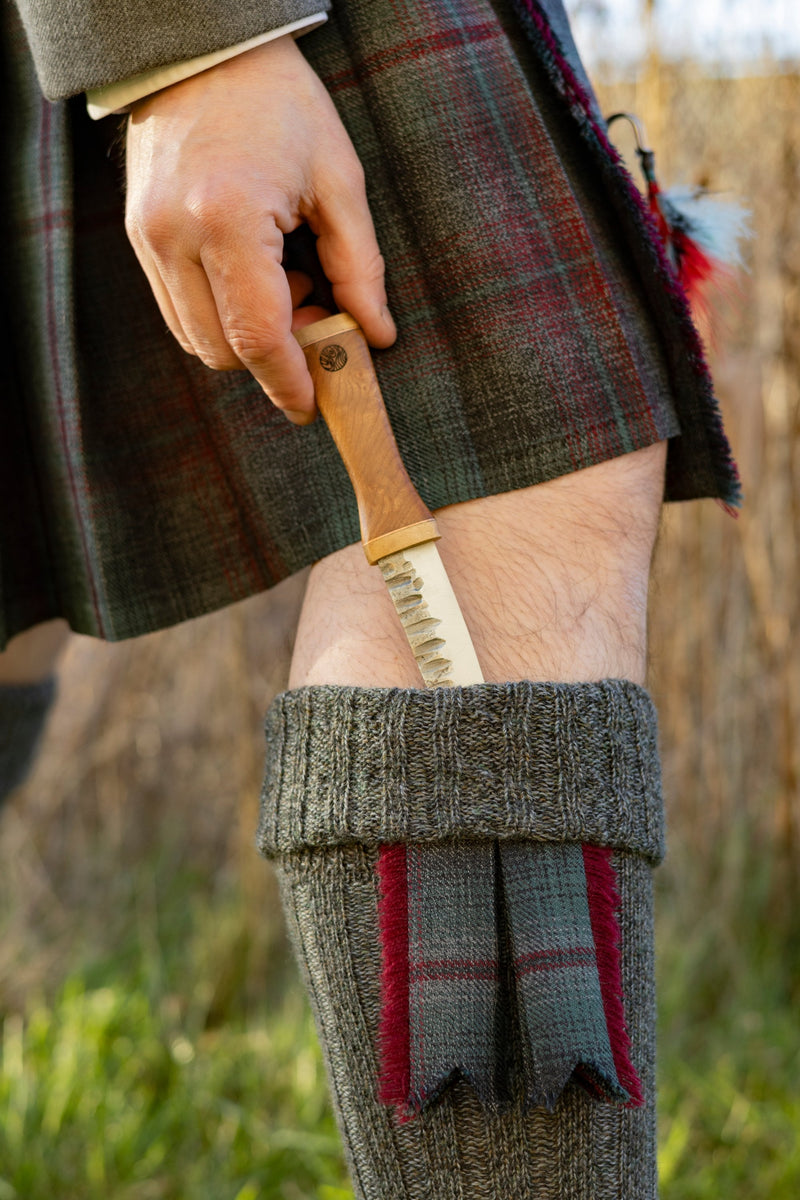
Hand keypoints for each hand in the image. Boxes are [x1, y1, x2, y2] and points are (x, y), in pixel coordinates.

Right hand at [125, 35, 395, 423]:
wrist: (206, 53)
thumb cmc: (282, 106)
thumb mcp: (339, 181)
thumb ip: (359, 268)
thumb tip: (376, 335)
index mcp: (230, 219)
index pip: (257, 336)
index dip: (289, 382)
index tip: (314, 405)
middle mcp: (176, 236)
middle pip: (222, 350)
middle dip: (273, 360)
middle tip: (318, 321)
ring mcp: (149, 239)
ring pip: (195, 339)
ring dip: (245, 341)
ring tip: (288, 289)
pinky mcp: (138, 237)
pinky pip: (177, 311)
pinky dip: (219, 317)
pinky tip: (255, 277)